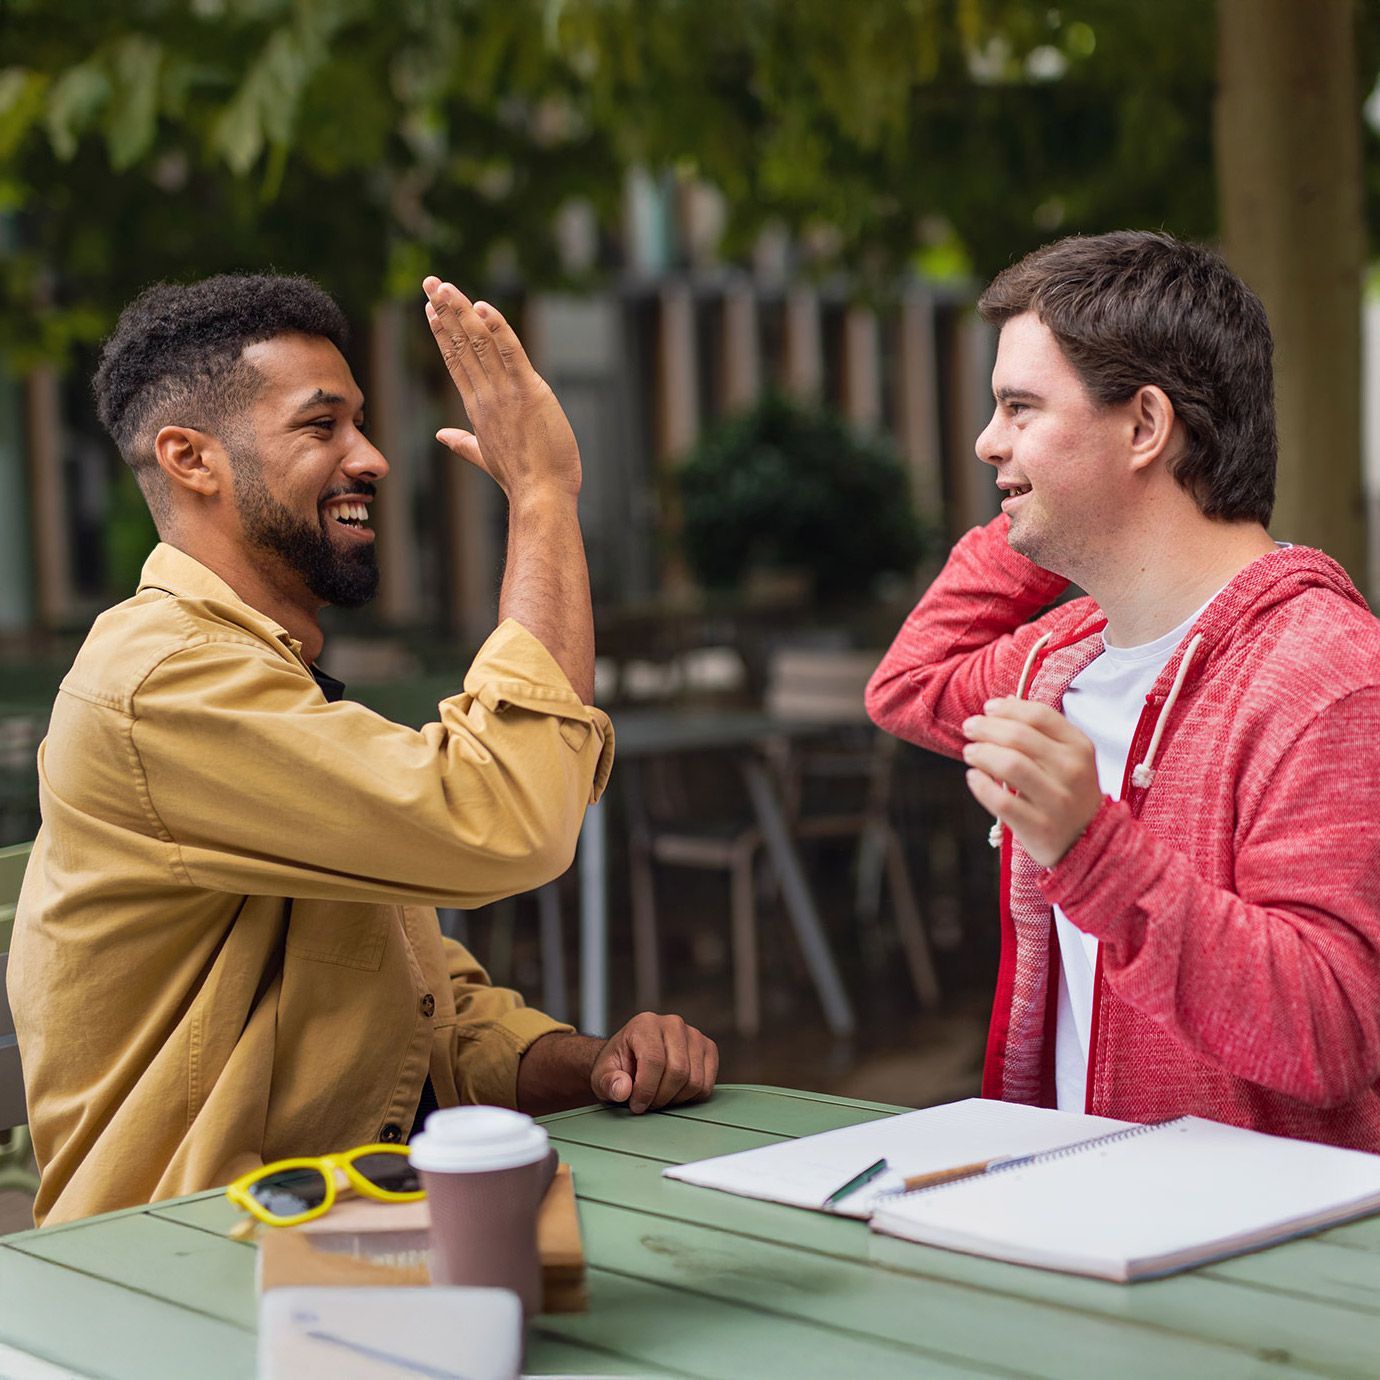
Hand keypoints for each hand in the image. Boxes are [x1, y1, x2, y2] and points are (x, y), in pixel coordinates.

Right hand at [421, 277, 581, 500]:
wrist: (540, 495)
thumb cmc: (521, 479)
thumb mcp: (486, 456)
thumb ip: (463, 442)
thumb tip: (442, 436)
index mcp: (477, 407)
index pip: (455, 361)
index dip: (443, 332)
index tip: (431, 309)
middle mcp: (485, 396)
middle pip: (461, 345)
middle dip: (446, 311)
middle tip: (430, 282)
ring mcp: (505, 393)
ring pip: (480, 343)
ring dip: (463, 311)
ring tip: (446, 286)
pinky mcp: (529, 392)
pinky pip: (511, 353)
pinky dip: (498, 329)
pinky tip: (484, 307)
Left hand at [591, 1012, 719, 1114]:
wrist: (631, 1058)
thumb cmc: (619, 1066)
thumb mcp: (602, 1075)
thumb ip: (609, 1082)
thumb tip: (623, 1089)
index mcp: (645, 1024)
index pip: (654, 1060)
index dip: (645, 1090)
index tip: (636, 1105)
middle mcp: (672, 1023)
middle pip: (678, 1072)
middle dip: (661, 1097)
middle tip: (647, 1103)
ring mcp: (693, 1034)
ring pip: (694, 1081)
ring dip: (675, 1099)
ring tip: (659, 1096)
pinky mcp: (707, 1048)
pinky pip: (707, 1084)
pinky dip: (691, 1097)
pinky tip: (674, 1093)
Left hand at [962, 698, 1102, 866]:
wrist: (1088, 842)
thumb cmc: (1066, 790)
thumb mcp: (1067, 758)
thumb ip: (1040, 731)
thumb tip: (1004, 701)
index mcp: (1079, 747)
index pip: (1040, 715)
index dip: (1008, 708)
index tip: (988, 708)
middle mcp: (1072, 771)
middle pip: (1020, 737)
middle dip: (987, 728)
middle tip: (969, 728)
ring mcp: (1057, 800)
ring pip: (1010, 765)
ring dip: (982, 754)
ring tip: (970, 752)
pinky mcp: (1039, 826)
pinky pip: (1002, 801)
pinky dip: (981, 786)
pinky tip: (973, 777)